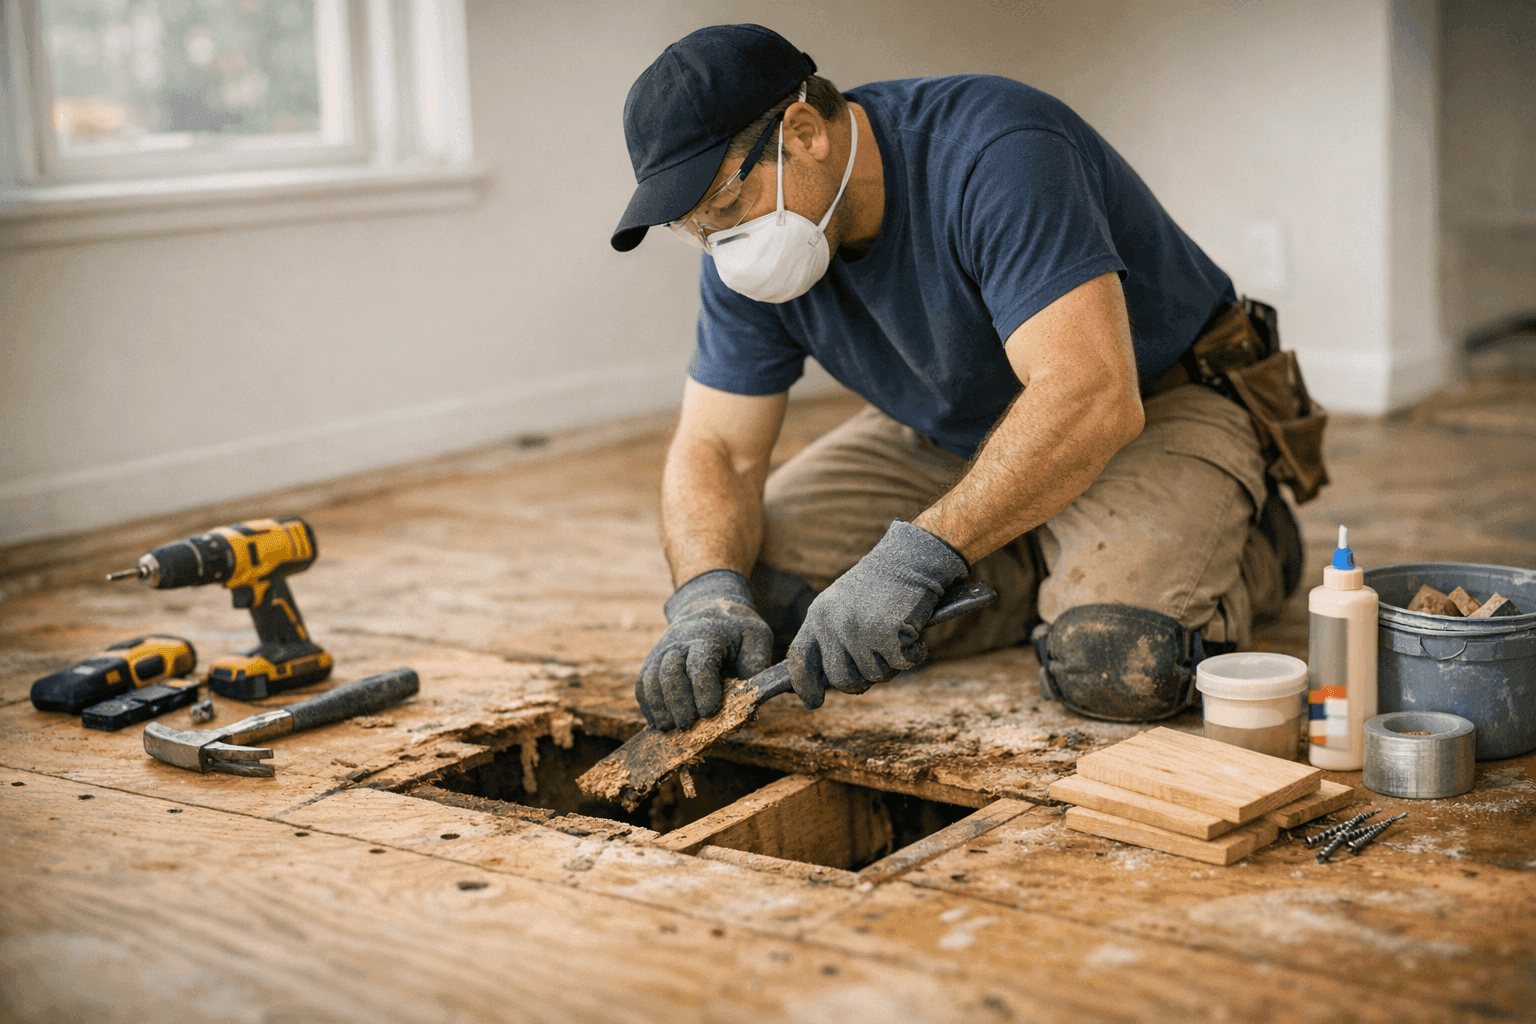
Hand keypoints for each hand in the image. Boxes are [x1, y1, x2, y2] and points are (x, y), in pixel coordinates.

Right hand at [636, 569, 772, 729]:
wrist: (709, 611)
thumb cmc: (737, 630)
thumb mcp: (757, 636)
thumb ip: (757, 660)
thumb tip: (751, 689)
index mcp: (707, 637)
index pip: (700, 664)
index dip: (703, 690)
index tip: (710, 712)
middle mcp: (679, 644)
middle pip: (670, 673)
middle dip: (678, 702)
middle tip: (688, 725)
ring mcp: (662, 653)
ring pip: (651, 680)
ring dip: (659, 707)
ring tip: (670, 728)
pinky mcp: (652, 663)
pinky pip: (642, 685)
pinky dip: (648, 706)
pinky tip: (659, 723)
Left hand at [787, 520, 968, 708]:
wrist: (912, 558)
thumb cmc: (883, 583)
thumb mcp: (845, 603)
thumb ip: (834, 635)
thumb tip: (832, 679)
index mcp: (819, 614)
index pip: (799, 657)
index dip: (804, 684)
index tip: (813, 701)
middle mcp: (833, 624)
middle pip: (840, 678)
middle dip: (860, 682)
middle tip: (879, 669)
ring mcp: (859, 630)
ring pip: (874, 674)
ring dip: (892, 665)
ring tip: (899, 639)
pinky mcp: (886, 635)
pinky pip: (901, 665)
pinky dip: (914, 655)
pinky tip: (917, 637)